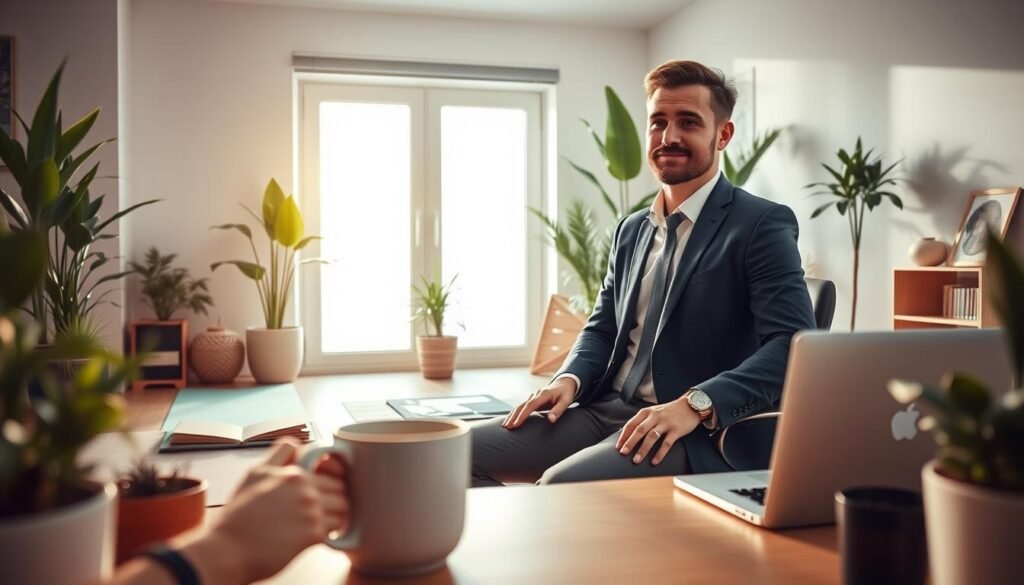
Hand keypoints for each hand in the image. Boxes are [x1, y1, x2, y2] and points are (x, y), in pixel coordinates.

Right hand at [199, 439, 347, 583]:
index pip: (329, 464)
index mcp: (292, 472)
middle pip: (339, 485)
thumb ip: (279, 456)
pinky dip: (331, 530)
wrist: (227, 550)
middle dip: (333, 495)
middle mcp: (304, 488)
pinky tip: (317, 533)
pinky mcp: (313, 534)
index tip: (325, 484)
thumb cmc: (238, 516)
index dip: (328, 474)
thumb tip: (297, 447)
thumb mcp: (254, 474)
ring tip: (320, 520)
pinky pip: (337, 527)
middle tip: (322, 506)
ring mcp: (310, 510)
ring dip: (336, 513)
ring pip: (343, 505)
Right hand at [502, 377, 576, 428]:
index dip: (522, 415)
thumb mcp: (566, 401)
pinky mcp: (532, 400)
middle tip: (506, 427)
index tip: (515, 424)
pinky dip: (515, 413)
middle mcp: (535, 395)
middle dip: (513, 417)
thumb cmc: (566, 393)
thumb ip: (558, 410)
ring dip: (512, 415)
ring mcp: (533, 397)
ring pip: (519, 406)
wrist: (564, 383)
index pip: (530, 406)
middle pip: (521, 406)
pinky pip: (522, 407)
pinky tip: (510, 420)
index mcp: (543, 395)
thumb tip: (551, 420)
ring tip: (505, 426)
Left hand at [616, 398, 699, 465]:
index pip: (631, 424)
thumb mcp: (654, 412)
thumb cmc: (669, 411)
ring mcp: (666, 423)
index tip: (618, 446)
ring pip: (651, 437)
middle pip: (639, 430)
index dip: (624, 436)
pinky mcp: (676, 430)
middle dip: (630, 443)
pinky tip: (654, 461)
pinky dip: (660, 453)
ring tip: (636, 460)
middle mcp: (655, 416)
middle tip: (623, 453)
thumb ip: (642, 421)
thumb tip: (628, 435)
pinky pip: (666, 443)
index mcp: (647, 412)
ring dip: (643, 449)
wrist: (690, 405)